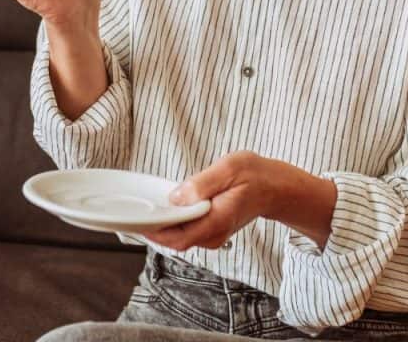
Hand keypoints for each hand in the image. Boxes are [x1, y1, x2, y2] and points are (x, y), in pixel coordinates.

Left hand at [143, 152, 293, 251]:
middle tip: (132, 210)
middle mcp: (214, 234)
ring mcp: (212, 235)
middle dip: (152, 228)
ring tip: (146, 206)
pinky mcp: (210, 230)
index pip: (178, 238)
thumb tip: (177, 197)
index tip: (135, 220)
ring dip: (162, 224)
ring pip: (178, 237)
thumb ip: (202, 183)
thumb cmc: (254, 175)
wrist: (275, 188)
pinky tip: (165, 206)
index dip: (154, 232)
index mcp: (217, 221)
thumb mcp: (229, 168)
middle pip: (174, 240)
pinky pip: (186, 230)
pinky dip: (173, 221)